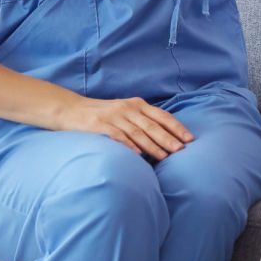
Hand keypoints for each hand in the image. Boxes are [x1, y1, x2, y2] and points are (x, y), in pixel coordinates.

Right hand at [55, 94, 194, 158]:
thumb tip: (164, 137)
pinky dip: (129, 145)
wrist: (71, 109)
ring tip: (165, 156)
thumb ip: (141, 121)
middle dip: (168, 138)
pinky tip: (138, 154)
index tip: (189, 138)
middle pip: (152, 125)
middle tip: (181, 150)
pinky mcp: (99, 126)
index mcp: (136, 104)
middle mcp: (127, 108)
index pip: (161, 115)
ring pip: (137, 132)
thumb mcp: (124, 111)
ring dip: (152, 145)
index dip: (176, 127)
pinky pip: (117, 136)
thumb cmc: (102, 114)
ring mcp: (114, 116)